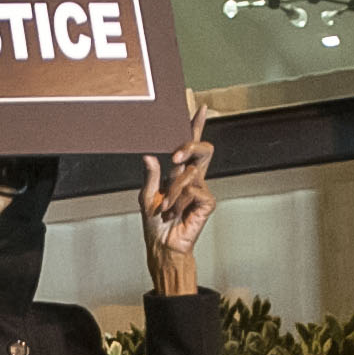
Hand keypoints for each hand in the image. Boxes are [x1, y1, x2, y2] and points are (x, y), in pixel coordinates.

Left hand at [139, 100, 214, 294]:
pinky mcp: (207, 202)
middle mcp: (194, 179)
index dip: (196, 127)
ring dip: (172, 192)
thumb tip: (149, 156)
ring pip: (189, 174)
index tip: (198, 108)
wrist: (162, 246)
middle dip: (190, 146)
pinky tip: (176, 214)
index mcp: (180, 174)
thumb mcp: (146, 196)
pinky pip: (193, 190)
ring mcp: (202, 190)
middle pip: (202, 149)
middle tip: (175, 156)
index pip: (191, 145)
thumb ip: (151, 175)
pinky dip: (179, 201)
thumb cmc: (156, 225)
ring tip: (166, 209)